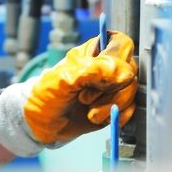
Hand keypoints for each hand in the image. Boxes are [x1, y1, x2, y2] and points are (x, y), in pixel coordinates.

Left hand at [0, 31, 137, 156]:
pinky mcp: (114, 107)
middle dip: (111, 91)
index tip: (100, 81)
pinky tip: (98, 119)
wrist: (39, 126)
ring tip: (90, 114)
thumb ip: (92, 71)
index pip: (122, 45)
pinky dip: (117, 117)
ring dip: (111, 107)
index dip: (116, 62)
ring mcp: (112, 88)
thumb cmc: (45, 97)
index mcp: (94, 52)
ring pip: (131, 92)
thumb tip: (122, 72)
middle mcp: (106, 67)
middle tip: (86, 99)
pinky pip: (130, 110)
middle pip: (130, 71)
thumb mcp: (63, 80)